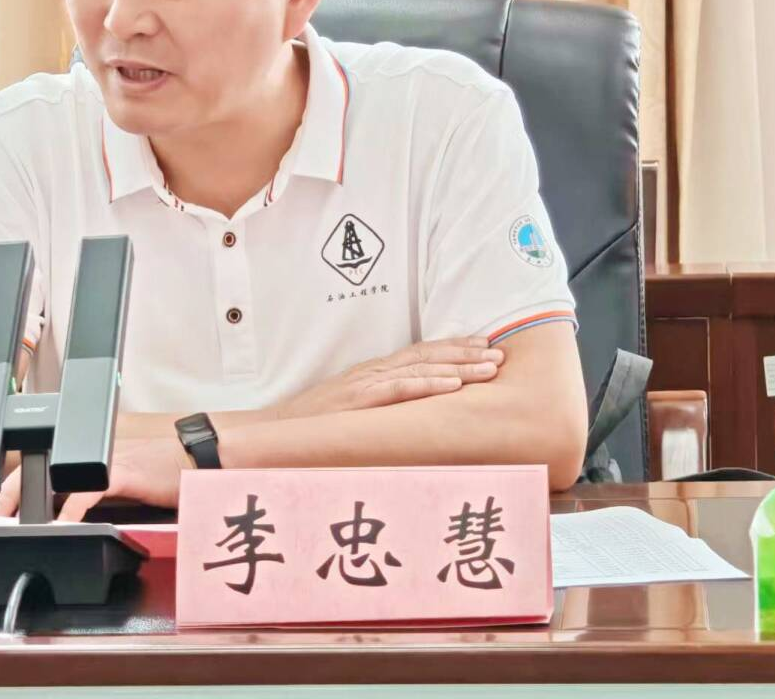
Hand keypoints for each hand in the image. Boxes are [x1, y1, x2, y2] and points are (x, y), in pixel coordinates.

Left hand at [0, 437, 193, 519]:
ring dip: (25, 505)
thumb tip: (64, 515)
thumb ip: (90, 491)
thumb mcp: (118, 482)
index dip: (8, 491)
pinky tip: (58, 527)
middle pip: (33, 470)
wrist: (198, 456)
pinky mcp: (121, 472)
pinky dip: (68, 510)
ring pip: (51, 478)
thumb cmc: (163, 471)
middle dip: (3, 498)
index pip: (37, 468)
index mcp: (84, 455)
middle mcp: (88, 453)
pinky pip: (85, 491)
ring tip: (4, 525)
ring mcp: (102, 460)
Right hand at [274, 335, 503, 420]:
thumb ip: (381, 406)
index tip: (485, 345)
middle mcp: (373, 372)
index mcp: (374, 373)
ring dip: (459, 366)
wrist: (274, 429)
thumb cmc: (314, 425)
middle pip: (427, 355)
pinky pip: (398, 389)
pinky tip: (452, 384)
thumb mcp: (352, 411)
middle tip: (500, 354)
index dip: (454, 347)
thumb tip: (415, 413)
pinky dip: (427, 384)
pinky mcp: (357, 400)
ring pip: (420, 368)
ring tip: (489, 367)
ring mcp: (365, 384)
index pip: (420, 353)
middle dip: (467, 353)